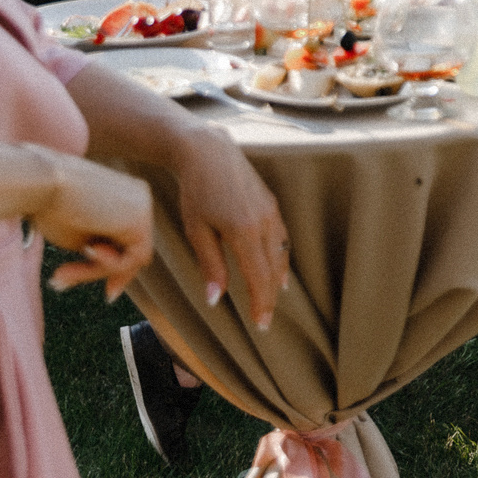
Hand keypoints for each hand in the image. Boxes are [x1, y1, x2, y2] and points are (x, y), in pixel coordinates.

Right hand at [34, 154, 154, 299]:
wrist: (41, 183)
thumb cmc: (47, 207)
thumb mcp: (77, 234)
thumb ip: (96, 247)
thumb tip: (113, 272)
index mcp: (124, 197)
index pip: (126, 239)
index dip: (113, 266)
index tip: (106, 293)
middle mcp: (139, 199)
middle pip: (130, 248)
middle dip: (98, 272)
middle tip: (62, 284)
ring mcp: (143, 206)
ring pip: (131, 256)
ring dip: (96, 271)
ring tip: (61, 274)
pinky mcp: (141, 218)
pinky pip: (133, 257)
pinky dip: (110, 266)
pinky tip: (89, 252)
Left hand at [167, 130, 288, 330]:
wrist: (209, 152)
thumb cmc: (196, 191)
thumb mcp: (197, 230)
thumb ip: (211, 265)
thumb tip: (216, 299)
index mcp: (244, 232)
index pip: (258, 277)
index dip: (261, 304)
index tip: (261, 325)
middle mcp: (264, 223)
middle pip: (273, 269)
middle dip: (270, 296)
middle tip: (266, 319)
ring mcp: (271, 211)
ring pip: (281, 252)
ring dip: (278, 276)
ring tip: (275, 294)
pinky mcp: (271, 203)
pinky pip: (280, 236)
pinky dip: (280, 255)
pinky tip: (275, 262)